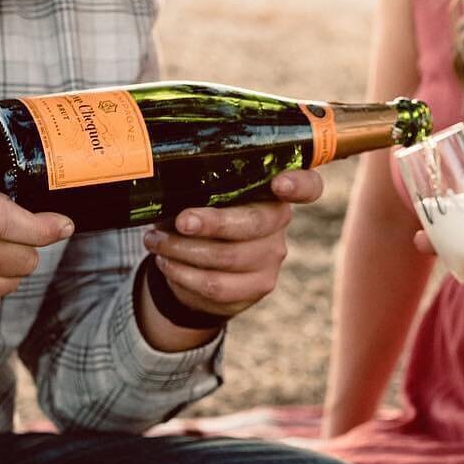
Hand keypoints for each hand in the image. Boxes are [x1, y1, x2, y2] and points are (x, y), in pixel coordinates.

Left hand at [141, 169, 322, 323]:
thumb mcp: (201, 193)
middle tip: (181, 221)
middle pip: (253, 223)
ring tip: (155, 241)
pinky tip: (166, 261)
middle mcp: (279, 222)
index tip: (280, 184)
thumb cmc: (201, 214)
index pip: (307, 187)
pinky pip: (216, 286)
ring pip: (227, 258)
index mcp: (272, 189)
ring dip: (182, 250)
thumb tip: (164, 176)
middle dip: (212, 223)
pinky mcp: (259, 286)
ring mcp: (272, 256)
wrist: (204, 266)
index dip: (299, 184)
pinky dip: (183, 274)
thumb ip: (197, 183)